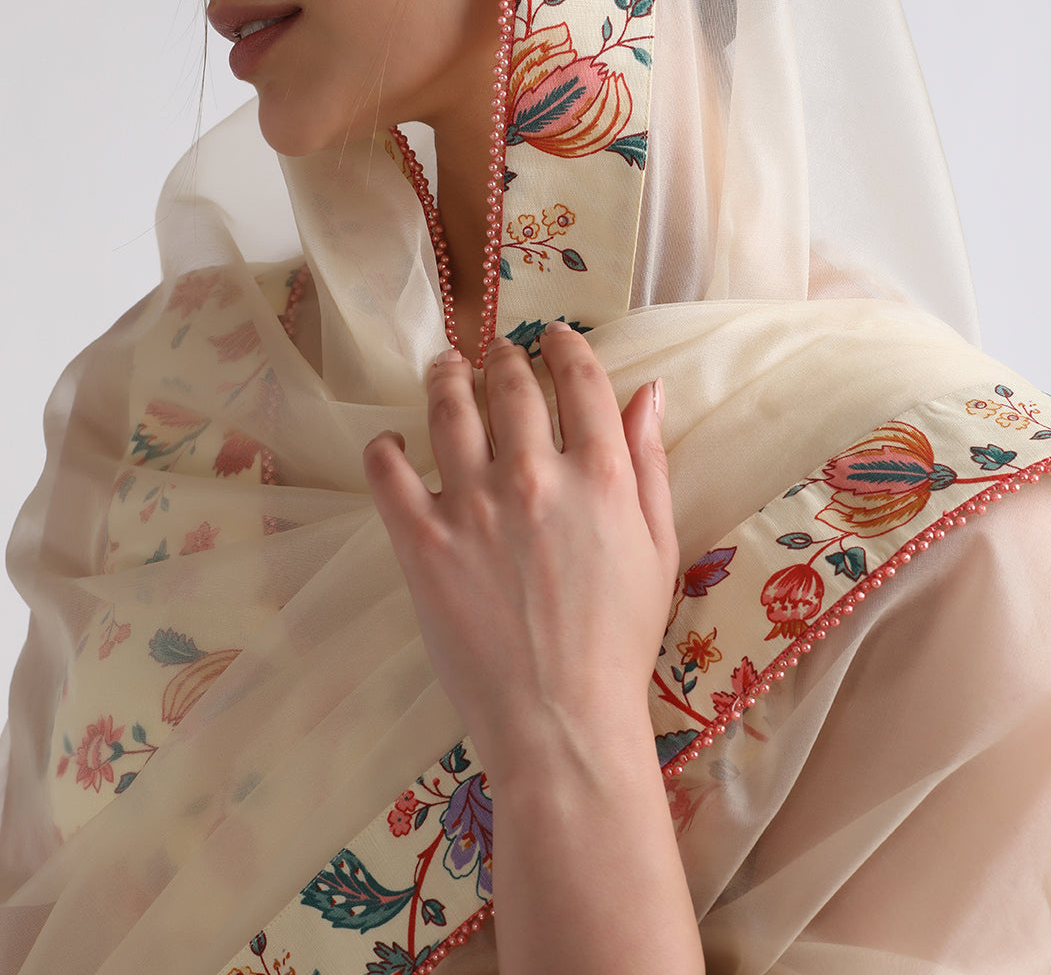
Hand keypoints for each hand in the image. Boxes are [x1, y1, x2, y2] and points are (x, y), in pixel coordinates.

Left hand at [363, 324, 677, 780]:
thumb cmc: (619, 641)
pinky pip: (388, 472)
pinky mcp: (421, 542)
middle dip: (504, 358)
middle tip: (497, 354)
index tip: (554, 336)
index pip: (580, 381)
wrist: (561, 721)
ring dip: (446, 377)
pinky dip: (385, 447)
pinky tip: (391, 442)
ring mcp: (472, 506)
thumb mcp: (657, 548)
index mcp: (600, 475)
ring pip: (448, 411)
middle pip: (511, 386)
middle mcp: (535, 475)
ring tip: (444, 368)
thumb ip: (651, 463)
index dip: (565, 347)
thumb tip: (650, 391)